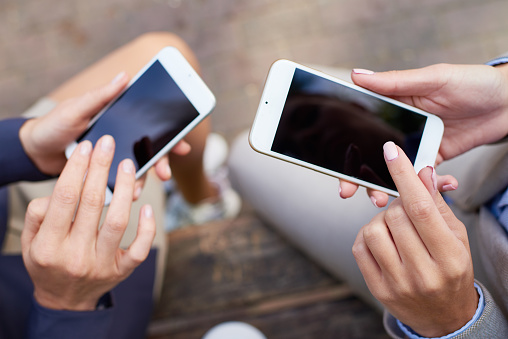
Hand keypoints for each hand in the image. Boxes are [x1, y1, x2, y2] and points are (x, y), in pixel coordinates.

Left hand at [19, 72, 191, 198]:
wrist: (35, 151)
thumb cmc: (54, 125)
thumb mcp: (77, 108)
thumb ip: (101, 96)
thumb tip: (125, 76)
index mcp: (119, 122)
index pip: (150, 129)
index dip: (169, 137)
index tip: (182, 147)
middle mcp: (121, 141)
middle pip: (150, 153)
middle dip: (161, 164)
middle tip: (165, 174)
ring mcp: (112, 159)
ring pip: (136, 171)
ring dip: (141, 181)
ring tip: (136, 190)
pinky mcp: (103, 175)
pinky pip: (118, 183)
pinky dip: (122, 190)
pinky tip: (122, 196)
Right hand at [21, 135, 155, 310]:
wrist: (65, 301)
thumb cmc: (48, 263)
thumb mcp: (31, 242)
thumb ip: (39, 215)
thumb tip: (61, 188)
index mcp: (49, 246)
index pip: (65, 199)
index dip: (76, 169)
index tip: (85, 147)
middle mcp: (76, 255)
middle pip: (92, 204)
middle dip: (100, 169)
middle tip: (108, 145)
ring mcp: (102, 264)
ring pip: (118, 222)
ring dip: (124, 189)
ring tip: (127, 165)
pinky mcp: (122, 271)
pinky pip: (140, 248)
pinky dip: (146, 227)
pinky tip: (145, 206)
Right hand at [340, 63, 507, 205]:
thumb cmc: (472, 82)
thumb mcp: (432, 79)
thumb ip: (394, 82)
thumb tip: (356, 75)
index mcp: (393, 106)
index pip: (362, 129)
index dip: (346, 150)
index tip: (336, 170)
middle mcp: (400, 128)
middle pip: (372, 156)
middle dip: (359, 177)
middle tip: (349, 192)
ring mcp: (417, 145)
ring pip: (393, 171)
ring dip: (388, 187)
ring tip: (385, 200)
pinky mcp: (434, 159)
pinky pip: (423, 178)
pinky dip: (427, 187)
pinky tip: (438, 187)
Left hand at [352, 142, 477, 336]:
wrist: (444, 316)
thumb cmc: (452, 271)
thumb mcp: (456, 237)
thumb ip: (437, 205)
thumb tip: (422, 172)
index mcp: (449, 257)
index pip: (421, 208)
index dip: (404, 175)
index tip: (391, 151)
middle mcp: (422, 272)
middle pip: (395, 216)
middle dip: (398, 203)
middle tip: (406, 209)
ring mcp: (397, 283)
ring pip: (372, 229)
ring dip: (381, 220)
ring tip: (396, 228)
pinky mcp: (377, 288)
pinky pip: (359, 247)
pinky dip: (368, 236)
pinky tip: (383, 240)